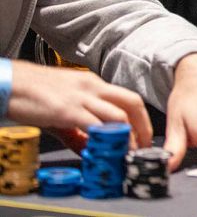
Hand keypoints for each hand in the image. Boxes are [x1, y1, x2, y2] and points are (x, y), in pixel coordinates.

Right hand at [7, 61, 151, 147]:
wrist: (11, 83)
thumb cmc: (34, 93)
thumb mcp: (63, 108)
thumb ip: (78, 130)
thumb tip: (89, 149)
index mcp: (94, 84)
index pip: (128, 99)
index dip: (140, 119)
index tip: (143, 136)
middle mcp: (93, 87)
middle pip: (132, 103)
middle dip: (143, 126)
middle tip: (144, 145)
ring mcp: (82, 98)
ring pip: (118, 115)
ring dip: (128, 136)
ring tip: (129, 152)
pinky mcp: (67, 110)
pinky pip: (94, 125)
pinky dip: (104, 138)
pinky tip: (106, 150)